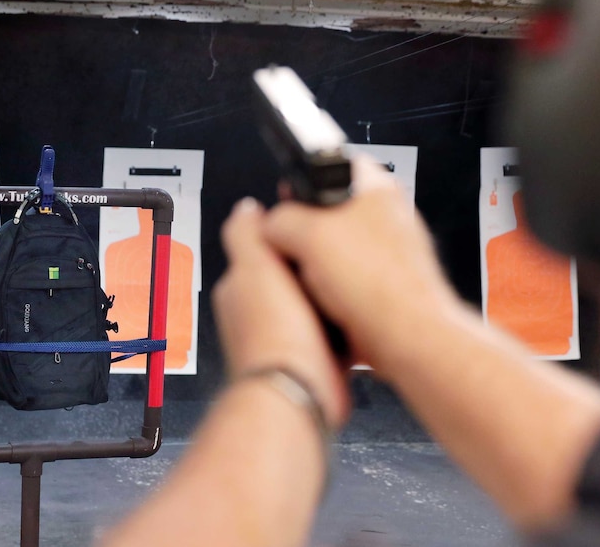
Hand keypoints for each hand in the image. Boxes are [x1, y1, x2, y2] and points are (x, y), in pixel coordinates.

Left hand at [212, 197, 351, 429]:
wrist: (297, 392)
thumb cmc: (273, 336)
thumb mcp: (254, 267)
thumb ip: (246, 233)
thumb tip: (246, 208)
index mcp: (242, 289)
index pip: (264, 250)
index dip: (288, 237)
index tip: (310, 229)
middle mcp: (262, 314)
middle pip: (295, 277)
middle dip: (315, 269)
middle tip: (337, 257)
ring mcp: (289, 337)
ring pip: (317, 304)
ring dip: (333, 298)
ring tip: (351, 285)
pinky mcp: (315, 357)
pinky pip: (336, 333)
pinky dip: (347, 327)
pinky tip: (357, 319)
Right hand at [263, 154, 461, 380]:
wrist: (407, 339)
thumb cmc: (379, 285)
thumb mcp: (307, 236)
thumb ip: (279, 221)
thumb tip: (267, 228)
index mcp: (375, 188)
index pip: (333, 164)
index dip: (302, 179)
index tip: (284, 197)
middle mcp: (386, 216)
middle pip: (328, 211)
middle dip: (303, 231)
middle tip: (289, 246)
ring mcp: (387, 253)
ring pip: (334, 249)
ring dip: (315, 265)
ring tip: (309, 280)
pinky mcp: (383, 284)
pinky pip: (344, 280)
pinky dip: (329, 289)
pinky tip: (324, 302)